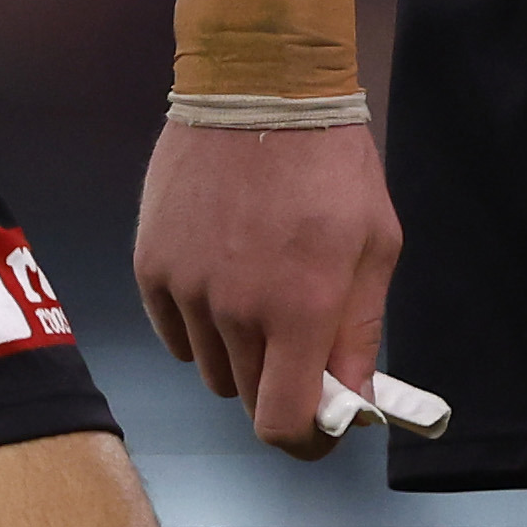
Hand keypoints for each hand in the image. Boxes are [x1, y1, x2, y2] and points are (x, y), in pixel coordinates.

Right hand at [135, 117, 403, 457]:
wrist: (259, 87)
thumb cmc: (331, 163)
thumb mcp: (375, 243)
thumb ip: (360, 331)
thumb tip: (351, 401)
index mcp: (298, 310)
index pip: (282, 424)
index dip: (304, 439)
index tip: (320, 424)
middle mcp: (234, 311)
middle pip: (247, 397)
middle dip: (278, 383)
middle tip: (300, 339)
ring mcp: (185, 290)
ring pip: (210, 367)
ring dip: (239, 352)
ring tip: (262, 291)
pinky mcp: (151, 267)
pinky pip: (174, 332)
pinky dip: (200, 324)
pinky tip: (224, 277)